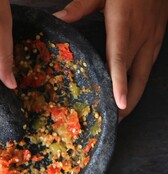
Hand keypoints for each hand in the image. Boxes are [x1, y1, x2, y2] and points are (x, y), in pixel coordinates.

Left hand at [54, 0, 167, 120]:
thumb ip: (79, 7)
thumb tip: (56, 19)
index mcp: (123, 27)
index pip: (119, 60)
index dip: (120, 83)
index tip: (120, 104)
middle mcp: (141, 36)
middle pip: (136, 75)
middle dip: (130, 100)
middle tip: (118, 120)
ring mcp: (152, 38)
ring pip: (146, 73)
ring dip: (137, 94)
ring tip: (124, 111)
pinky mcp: (158, 36)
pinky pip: (150, 64)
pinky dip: (142, 80)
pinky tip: (134, 89)